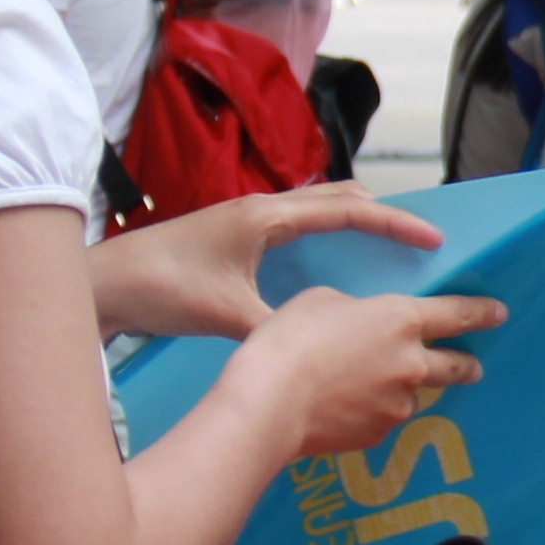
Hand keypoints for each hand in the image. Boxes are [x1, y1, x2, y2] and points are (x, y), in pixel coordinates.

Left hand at [90, 186, 442, 341]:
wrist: (110, 282)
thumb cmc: (165, 288)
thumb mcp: (230, 315)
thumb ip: (280, 326)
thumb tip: (323, 346)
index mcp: (266, 217)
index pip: (347, 210)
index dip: (395, 224)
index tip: (434, 238)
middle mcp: (262, 209)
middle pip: (340, 198)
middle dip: (385, 215)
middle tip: (423, 241)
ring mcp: (249, 220)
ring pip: (319, 209)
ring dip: (357, 223)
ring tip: (393, 251)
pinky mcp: (238, 236)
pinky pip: (299, 227)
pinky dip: (330, 238)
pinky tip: (338, 268)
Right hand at [241, 284, 501, 457]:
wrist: (269, 403)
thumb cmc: (289, 340)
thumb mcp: (322, 301)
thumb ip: (356, 312)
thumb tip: (361, 327)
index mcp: (400, 320)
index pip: (456, 314)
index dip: (481, 313)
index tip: (500, 313)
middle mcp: (411, 364)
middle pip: (454, 365)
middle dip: (467, 364)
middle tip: (473, 366)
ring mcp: (397, 404)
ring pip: (412, 394)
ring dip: (403, 390)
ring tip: (371, 387)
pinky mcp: (378, 433)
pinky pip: (384, 418)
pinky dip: (373, 411)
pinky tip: (345, 408)